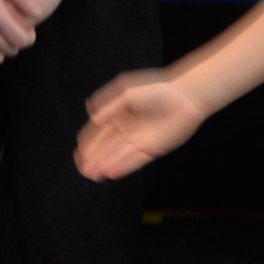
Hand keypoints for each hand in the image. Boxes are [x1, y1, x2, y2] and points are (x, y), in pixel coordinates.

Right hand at [77, 71, 207, 181]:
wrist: (184, 96)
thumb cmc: (156, 89)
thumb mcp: (126, 92)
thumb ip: (110, 106)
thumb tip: (93, 117)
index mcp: (118, 114)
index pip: (99, 131)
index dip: (88, 142)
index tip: (79, 153)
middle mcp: (127, 129)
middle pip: (106, 147)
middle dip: (94, 158)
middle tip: (83, 168)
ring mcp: (139, 140)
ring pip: (118, 155)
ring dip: (105, 165)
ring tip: (92, 174)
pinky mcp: (152, 148)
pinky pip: (134, 160)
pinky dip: (122, 167)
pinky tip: (111, 173)